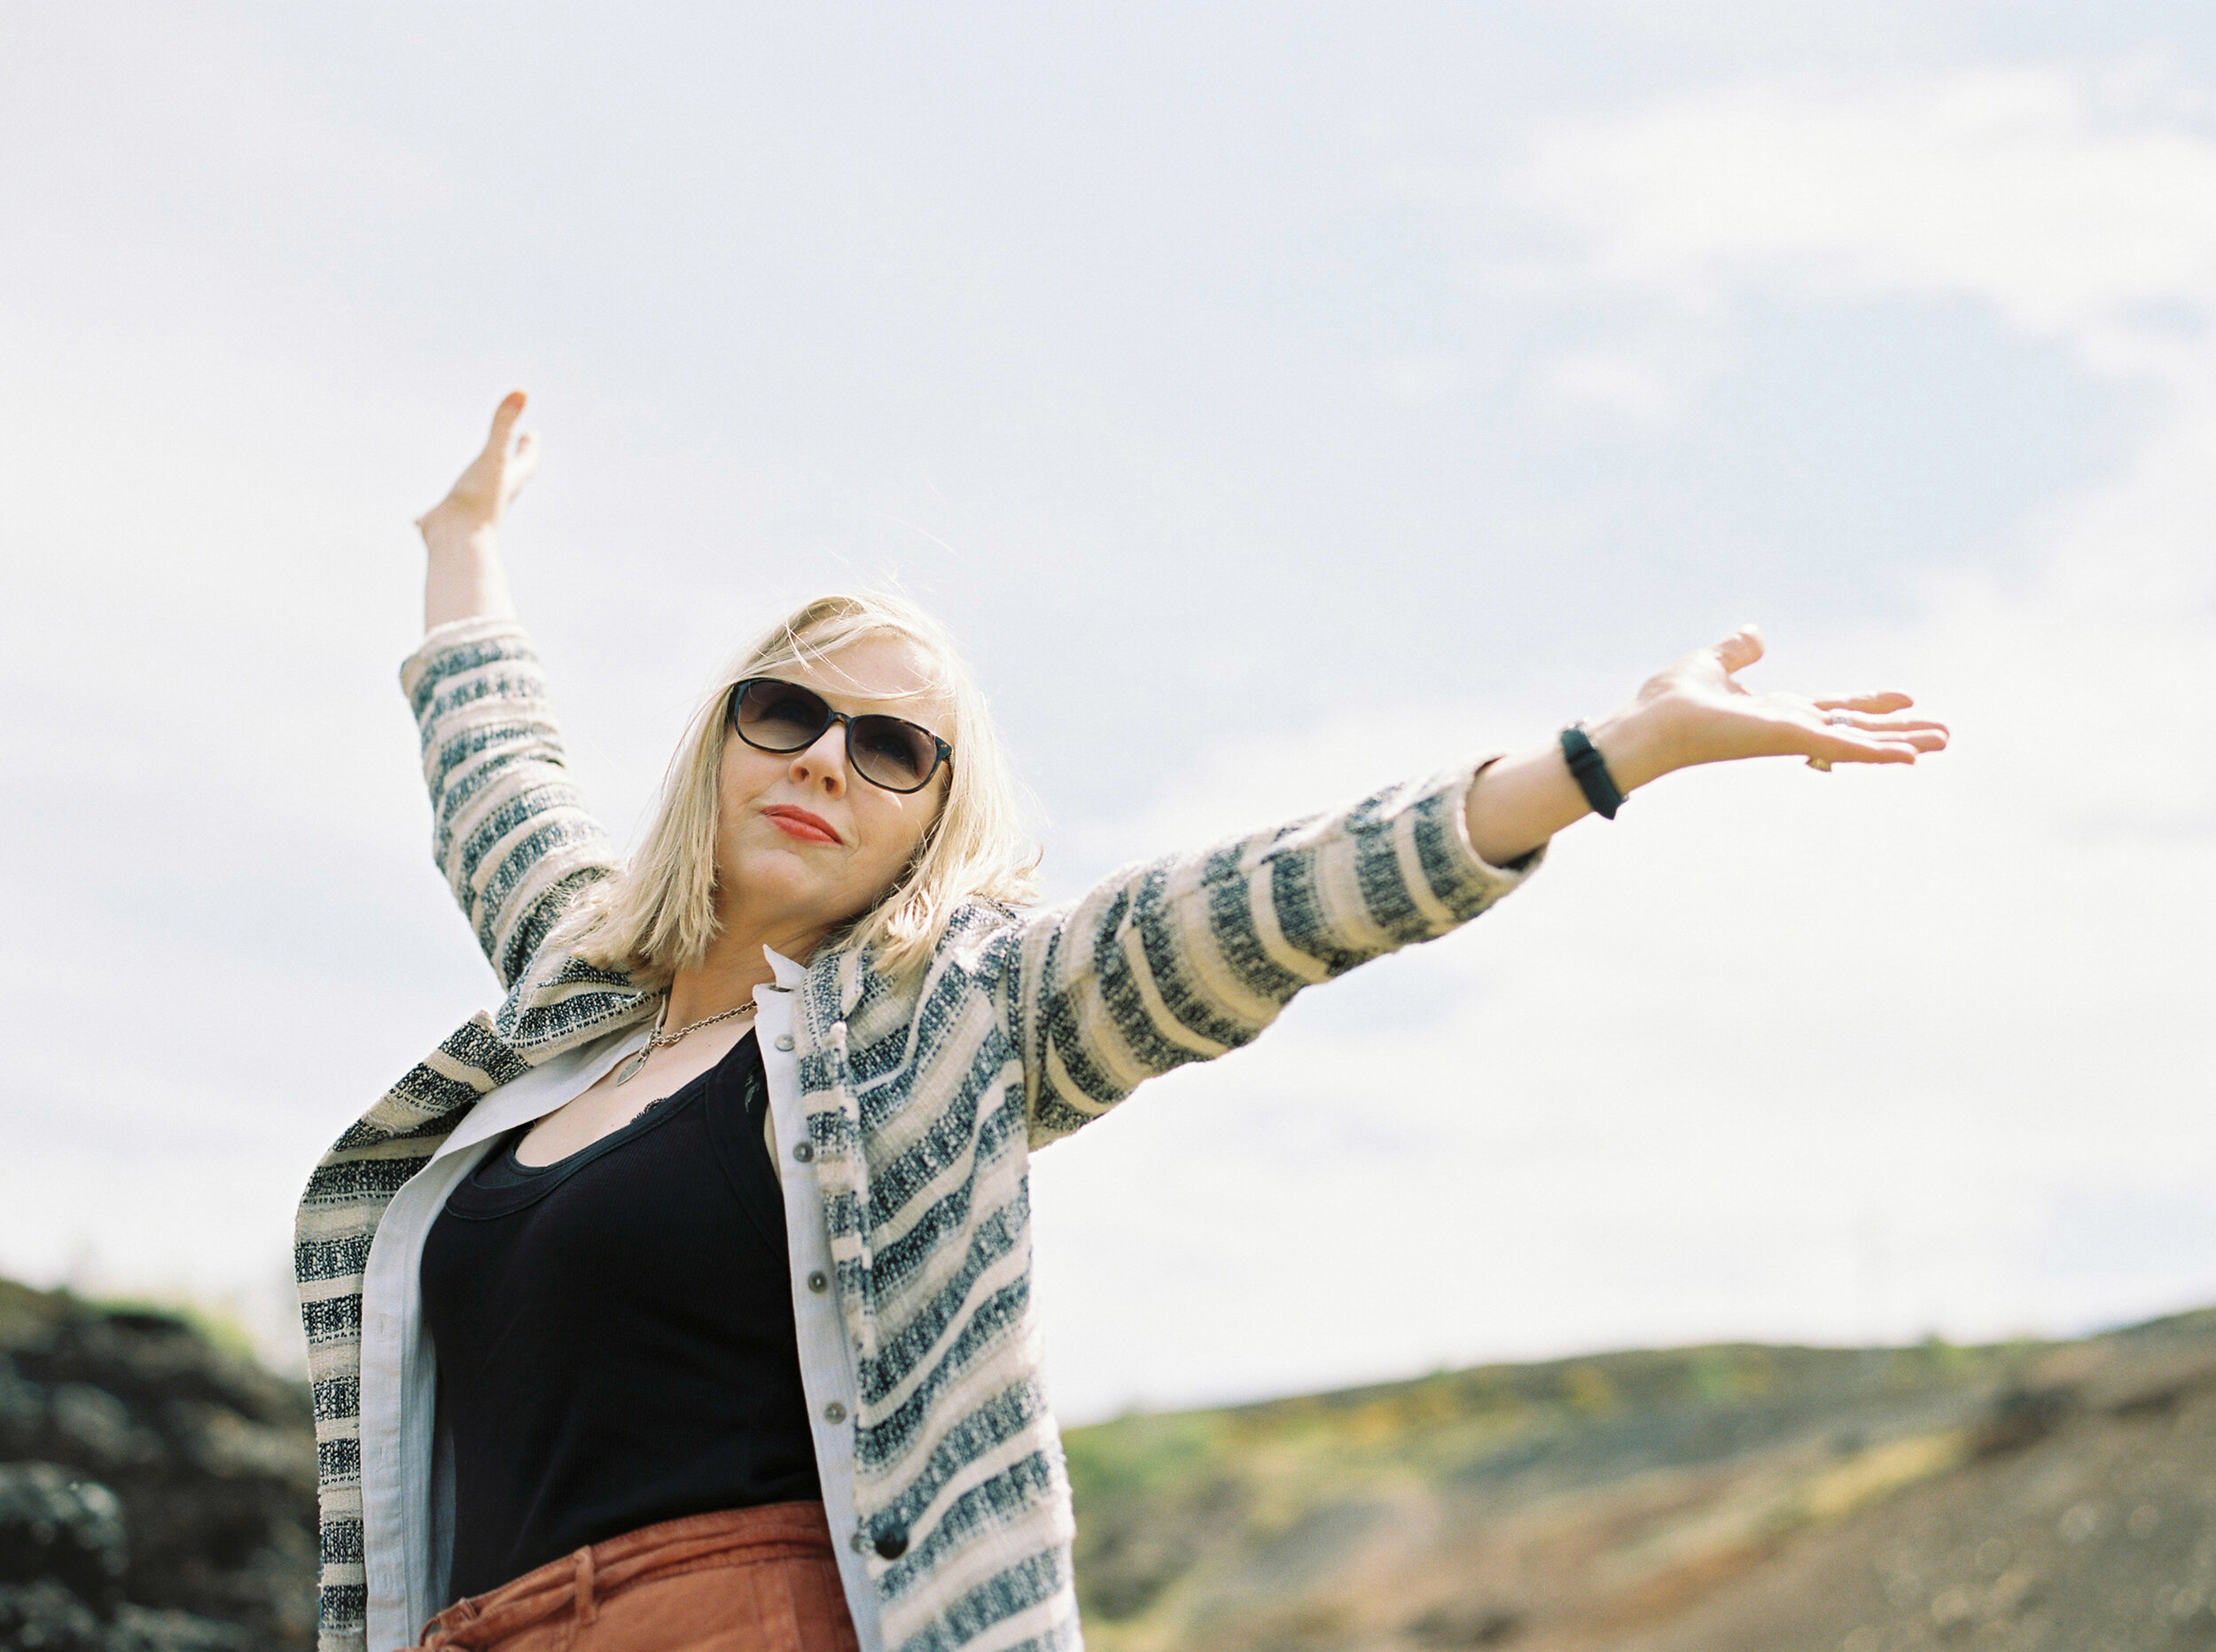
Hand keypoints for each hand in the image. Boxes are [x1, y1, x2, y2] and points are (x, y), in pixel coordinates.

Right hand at [415, 390, 538, 550]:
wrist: (458, 539)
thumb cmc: (480, 498)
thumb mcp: (493, 455)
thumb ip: (504, 424)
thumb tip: (522, 390)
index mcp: (505, 481)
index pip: (524, 461)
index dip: (528, 447)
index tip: (532, 435)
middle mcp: (490, 497)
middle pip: (506, 478)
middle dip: (510, 464)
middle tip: (515, 453)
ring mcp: (467, 511)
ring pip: (473, 498)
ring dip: (473, 490)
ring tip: (469, 487)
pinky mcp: (443, 523)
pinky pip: (437, 518)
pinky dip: (430, 516)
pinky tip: (418, 521)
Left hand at [1602, 624, 1948, 785]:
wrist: (1651, 723)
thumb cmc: (1670, 702)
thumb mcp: (1711, 664)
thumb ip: (1737, 652)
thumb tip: (1755, 635)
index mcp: (1776, 710)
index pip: (1833, 707)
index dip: (1869, 703)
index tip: (1905, 699)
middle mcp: (1791, 725)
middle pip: (1857, 727)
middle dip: (1899, 731)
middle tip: (1944, 734)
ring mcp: (1793, 735)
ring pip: (1859, 740)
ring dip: (1902, 742)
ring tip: (1945, 742)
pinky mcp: (1790, 738)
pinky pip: (1842, 745)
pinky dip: (1877, 751)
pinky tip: (1912, 756)